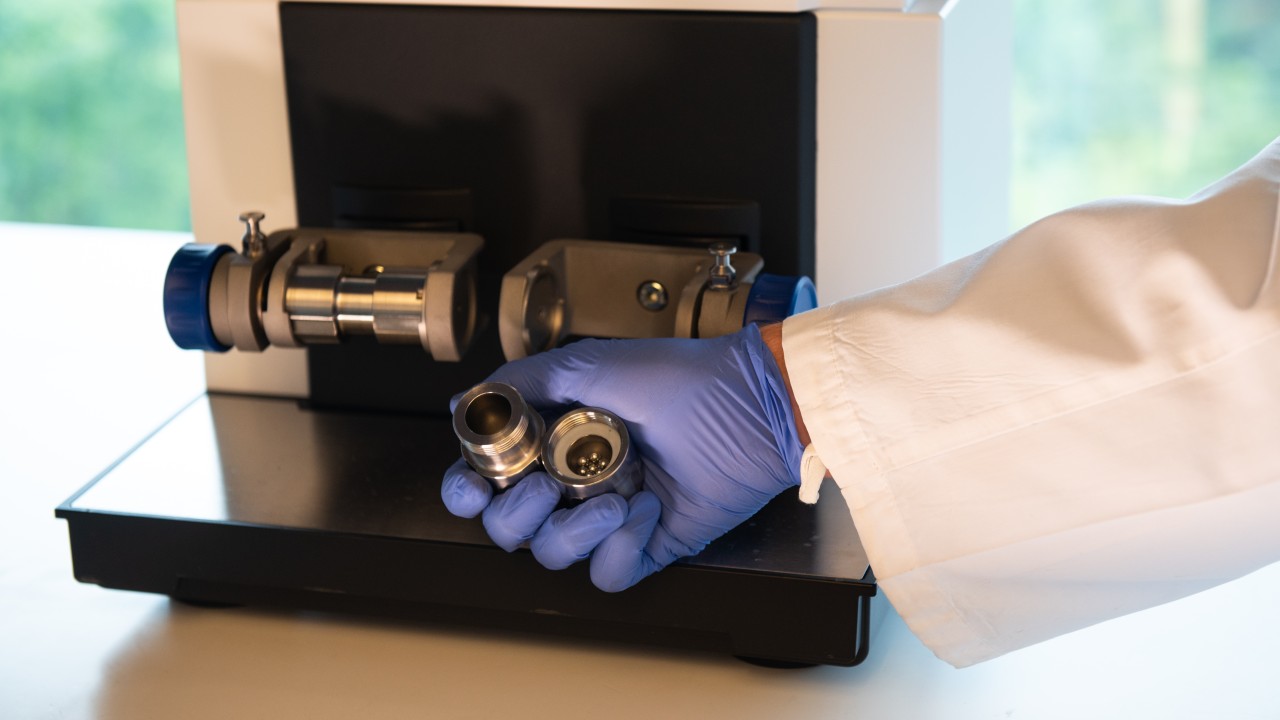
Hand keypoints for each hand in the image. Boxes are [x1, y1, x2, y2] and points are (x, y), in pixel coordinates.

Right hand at [441, 323, 804, 591]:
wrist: (757, 407)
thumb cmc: (689, 379)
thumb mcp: (598, 364)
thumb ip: (527, 381)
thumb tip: (468, 401)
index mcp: (554, 438)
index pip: (489, 478)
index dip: (468, 490)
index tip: (474, 486)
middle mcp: (574, 480)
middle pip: (509, 526)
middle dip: (518, 513)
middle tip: (548, 488)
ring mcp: (609, 515)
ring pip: (551, 554)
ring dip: (575, 531)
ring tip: (615, 497)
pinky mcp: (647, 544)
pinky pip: (607, 574)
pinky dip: (620, 550)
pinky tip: (646, 513)